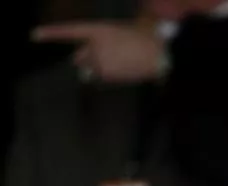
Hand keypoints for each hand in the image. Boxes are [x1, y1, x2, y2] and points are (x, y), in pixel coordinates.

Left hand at [32, 22, 165, 83]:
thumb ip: (100, 41)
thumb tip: (86, 59)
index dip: (51, 33)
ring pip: (92, 70)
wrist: (159, 53)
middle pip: (80, 57)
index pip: (70, 31)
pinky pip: (102, 78)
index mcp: (98, 30)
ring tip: (122, 64)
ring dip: (101, 69)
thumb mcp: (119, 32)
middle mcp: (94, 46)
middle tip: (108, 58)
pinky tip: (124, 70)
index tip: (34, 35)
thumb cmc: (143, 39)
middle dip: (88, 60)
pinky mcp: (107, 75)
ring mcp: (99, 61)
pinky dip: (110, 76)